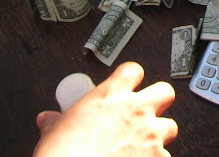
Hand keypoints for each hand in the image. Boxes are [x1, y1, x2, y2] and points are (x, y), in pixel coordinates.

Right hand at [33, 62, 176, 156]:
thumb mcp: (54, 132)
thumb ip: (57, 121)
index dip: (131, 78)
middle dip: (159, 102)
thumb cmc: (63, 155)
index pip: (132, 70)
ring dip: (159, 135)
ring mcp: (150, 134)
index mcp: (111, 95)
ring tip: (143, 145)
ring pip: (170, 126)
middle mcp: (136, 110)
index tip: (128, 85)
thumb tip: (48, 119)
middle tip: (147, 113)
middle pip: (164, 91)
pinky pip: (165, 156)